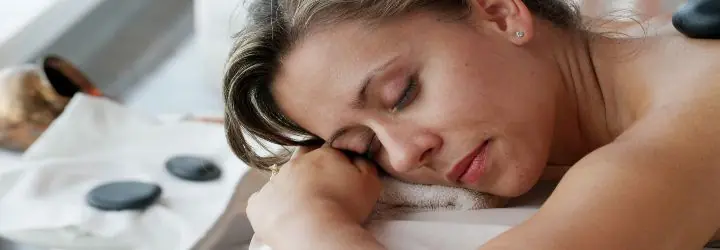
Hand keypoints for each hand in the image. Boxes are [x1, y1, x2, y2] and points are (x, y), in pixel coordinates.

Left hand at [246, 146, 381, 247]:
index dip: (332, 164)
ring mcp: (274, 181)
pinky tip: (282, 216)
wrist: (315, 231)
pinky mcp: (258, 202)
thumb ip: (364, 164)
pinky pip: (262, 200)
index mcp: (322, 155)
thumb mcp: (370, 183)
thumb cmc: (345, 208)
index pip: (327, 151)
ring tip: (303, 208)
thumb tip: (357, 157)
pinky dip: (270, 206)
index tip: (337, 179)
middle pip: (302, 161)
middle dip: (309, 172)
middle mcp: (295, 163)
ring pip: (281, 180)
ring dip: (290, 189)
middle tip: (320, 192)